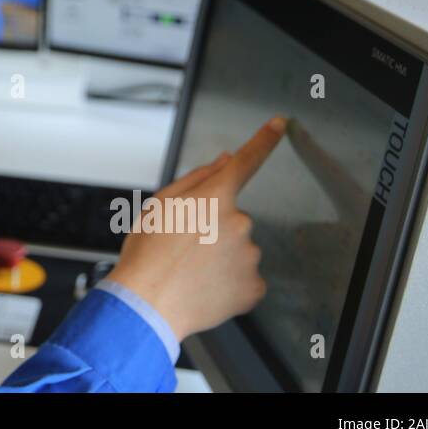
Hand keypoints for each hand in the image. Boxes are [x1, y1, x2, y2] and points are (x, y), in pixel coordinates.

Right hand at [104, 116, 285, 342]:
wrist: (148, 304)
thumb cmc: (147, 254)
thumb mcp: (158, 205)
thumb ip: (196, 178)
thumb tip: (225, 161)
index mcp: (215, 198)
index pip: (246, 161)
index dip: (265, 140)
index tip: (280, 124)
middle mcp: (239, 223)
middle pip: (232, 217)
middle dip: (212, 228)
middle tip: (182, 246)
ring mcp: (250, 256)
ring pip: (239, 248)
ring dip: (220, 256)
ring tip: (190, 270)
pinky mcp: (254, 286)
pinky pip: (246, 277)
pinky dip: (229, 282)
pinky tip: (206, 286)